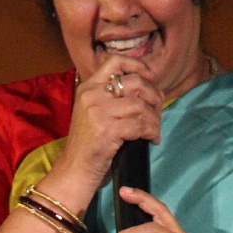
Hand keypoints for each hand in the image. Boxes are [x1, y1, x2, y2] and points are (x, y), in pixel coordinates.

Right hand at [49, 57, 163, 204]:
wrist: (74, 170)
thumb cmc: (88, 145)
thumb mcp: (93, 114)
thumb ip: (111, 99)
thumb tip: (146, 89)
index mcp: (88, 87)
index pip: (115, 62)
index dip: (138, 65)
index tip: (151, 76)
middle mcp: (92, 95)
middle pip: (135, 83)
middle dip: (154, 96)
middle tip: (158, 111)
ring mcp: (99, 112)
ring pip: (140, 105)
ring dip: (154, 119)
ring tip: (155, 130)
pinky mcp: (107, 130)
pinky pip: (140, 125)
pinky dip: (151, 132)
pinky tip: (152, 139)